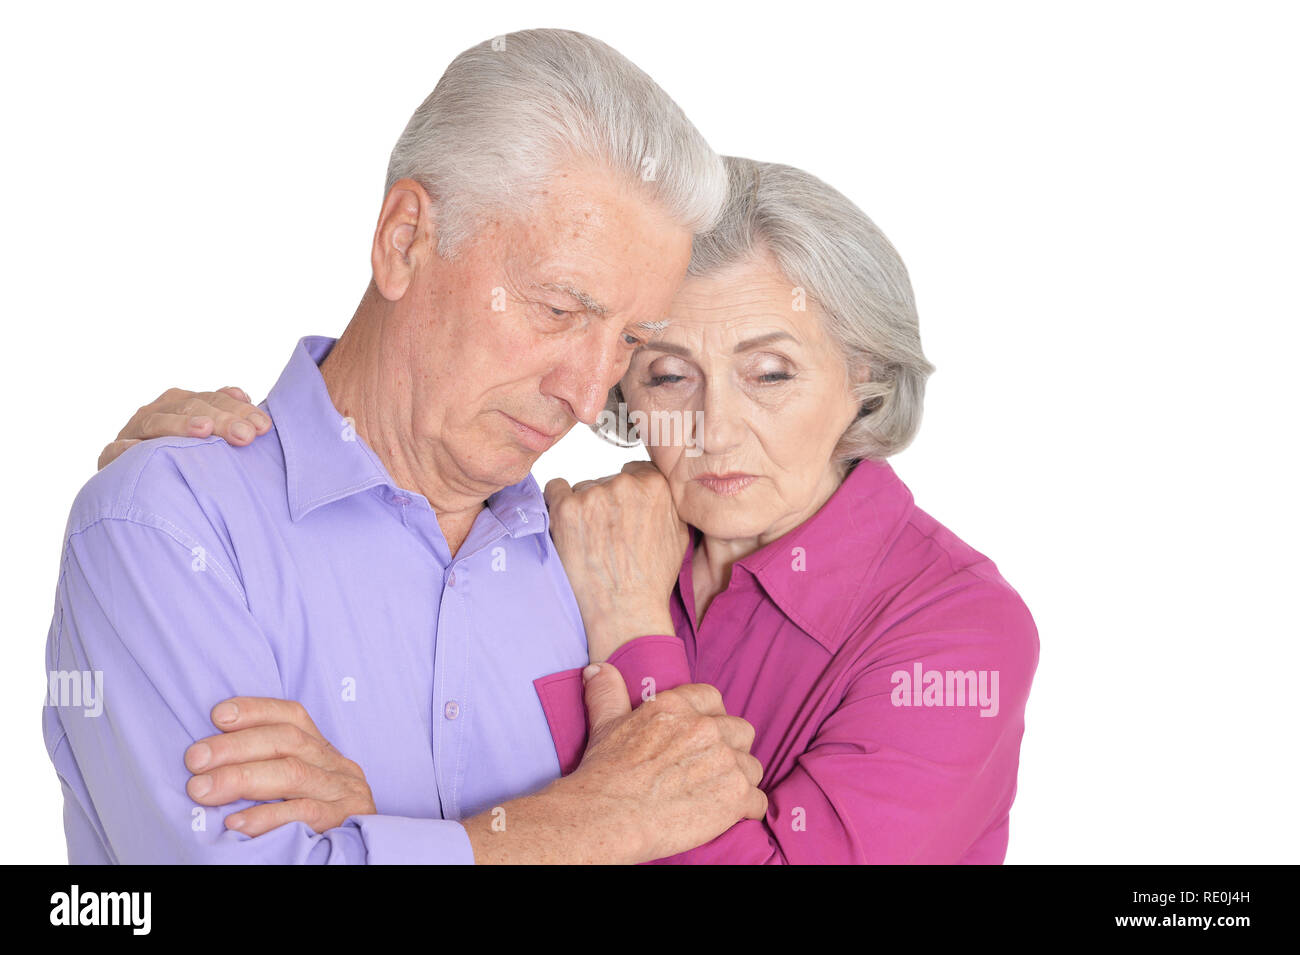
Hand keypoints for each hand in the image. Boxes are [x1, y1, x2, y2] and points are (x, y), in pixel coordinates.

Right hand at [99, 385, 271, 469]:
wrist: (135, 487)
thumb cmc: (182, 460)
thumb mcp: (208, 440)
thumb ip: (229, 421)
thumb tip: (251, 403)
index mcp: (184, 404)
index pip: (215, 399)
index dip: (239, 410)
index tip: (264, 427)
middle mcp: (159, 411)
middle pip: (191, 407)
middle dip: (221, 419)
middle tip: (245, 435)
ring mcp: (133, 431)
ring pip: (156, 422)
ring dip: (180, 424)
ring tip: (204, 430)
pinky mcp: (111, 456)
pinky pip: (117, 450)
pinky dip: (127, 448)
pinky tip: (137, 449)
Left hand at [183, 696, 375, 835]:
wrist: (362, 857)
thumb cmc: (316, 823)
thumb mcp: (300, 788)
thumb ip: (272, 770)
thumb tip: (212, 762)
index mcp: (324, 753)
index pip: (293, 717)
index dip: (256, 710)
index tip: (218, 715)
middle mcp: (337, 767)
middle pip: (287, 742)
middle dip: (235, 746)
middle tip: (194, 759)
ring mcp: (343, 794)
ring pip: (293, 774)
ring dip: (241, 778)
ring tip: (202, 789)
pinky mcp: (344, 822)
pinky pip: (303, 814)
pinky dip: (267, 816)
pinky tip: (235, 823)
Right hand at [463, 663, 764, 862]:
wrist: (608, 818)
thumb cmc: (605, 775)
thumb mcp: (604, 725)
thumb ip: (607, 693)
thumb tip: (598, 669)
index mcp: (677, 707)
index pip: (712, 699)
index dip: (711, 717)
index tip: (703, 735)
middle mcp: (706, 728)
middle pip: (741, 731)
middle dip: (731, 748)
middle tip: (711, 768)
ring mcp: (725, 761)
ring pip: (752, 766)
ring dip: (739, 780)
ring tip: (717, 794)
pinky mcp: (736, 796)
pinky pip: (757, 801)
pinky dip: (746, 809)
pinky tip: (728, 815)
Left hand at [543, 461, 688, 661]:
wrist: (624, 611)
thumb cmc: (651, 579)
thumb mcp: (678, 535)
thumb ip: (668, 502)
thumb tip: (658, 489)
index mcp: (655, 485)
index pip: (634, 472)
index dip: (627, 495)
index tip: (622, 512)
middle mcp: (624, 484)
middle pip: (607, 481)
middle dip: (605, 503)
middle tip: (606, 535)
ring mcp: (593, 495)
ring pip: (582, 490)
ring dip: (583, 509)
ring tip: (590, 542)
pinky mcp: (566, 509)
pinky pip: (555, 490)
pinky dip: (558, 505)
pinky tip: (568, 528)